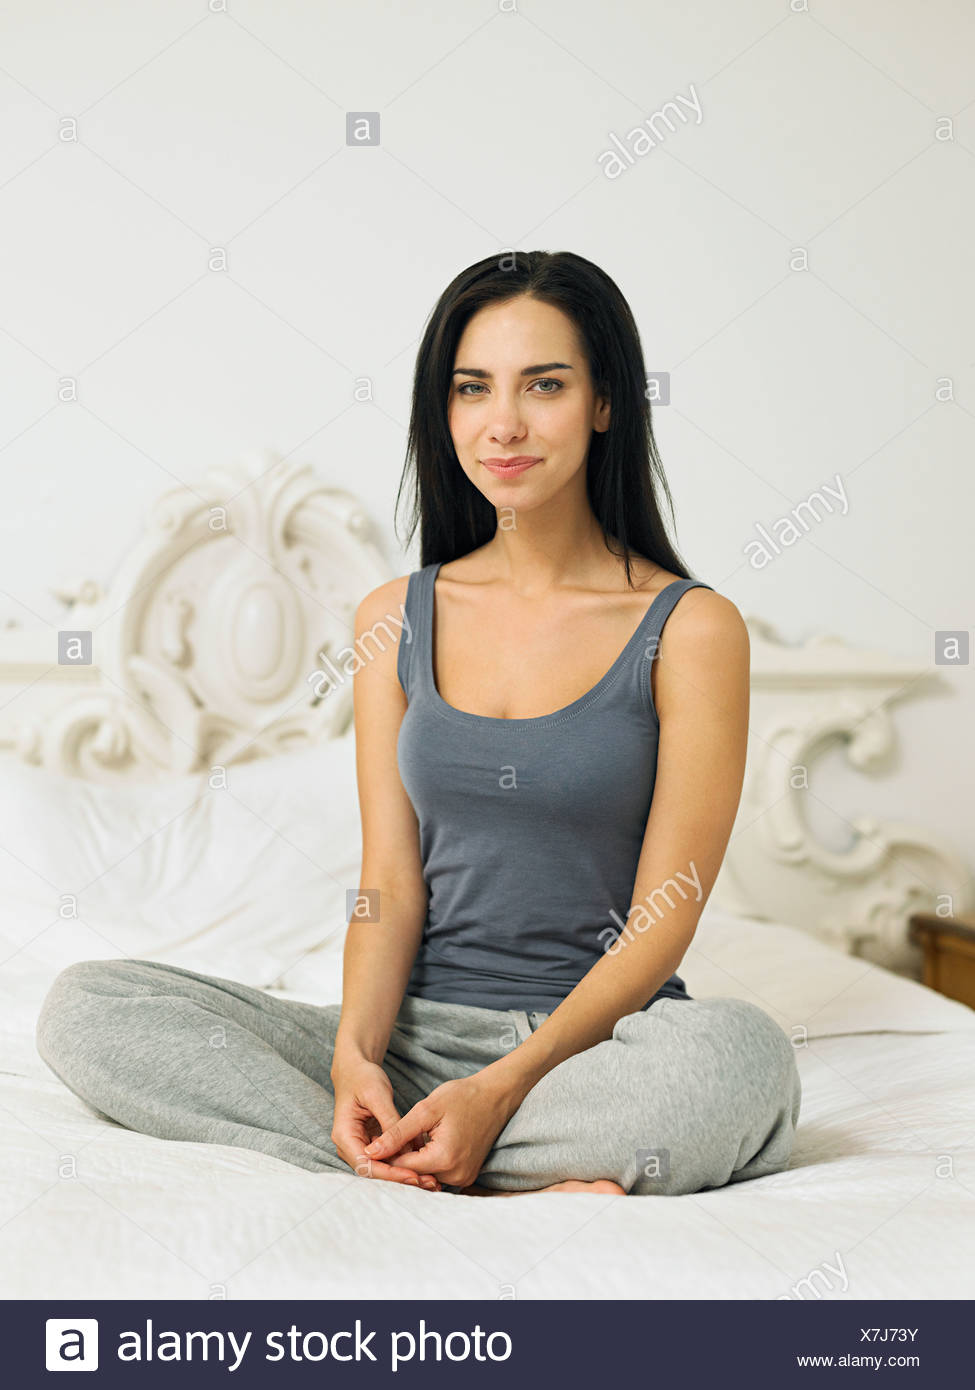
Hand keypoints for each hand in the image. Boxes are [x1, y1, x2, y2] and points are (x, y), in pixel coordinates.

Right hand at [330, 1058, 441, 1190]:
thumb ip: (390, 1122)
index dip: (390, 1173)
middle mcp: (348, 1146)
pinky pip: (386, 1158)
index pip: (366, 1165)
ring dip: (403, 1173)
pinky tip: (423, 1165)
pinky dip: (403, 1162)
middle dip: (400, 1178)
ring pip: (381, 1168)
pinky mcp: (370, 1143)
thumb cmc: (363, 1077)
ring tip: (429, 1179)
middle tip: (427, 1182)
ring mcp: (358, 1145)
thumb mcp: (378, 1095)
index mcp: (344, 1135)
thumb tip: (405, 1147)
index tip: (414, 1176)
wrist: (355, 1070)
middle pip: (374, 1171)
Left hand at [361, 1073, 512, 1188]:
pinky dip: (427, 1163)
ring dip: (412, 1162)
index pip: (402, 1167)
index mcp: (444, 1158)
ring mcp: (464, 1178)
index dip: (385, 1155)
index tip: (372, 1143)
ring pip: (425, 1175)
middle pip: (414, 1174)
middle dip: (398, 1160)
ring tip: (403, 1142)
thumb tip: (372, 1151)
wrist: (495, 1096)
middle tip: (385, 1142)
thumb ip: (397, 1133)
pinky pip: (439, 1174)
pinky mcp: (467, 1175)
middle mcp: (456, 1175)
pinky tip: (421, 1146)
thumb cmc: (462, 1097)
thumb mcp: (426, 1110)